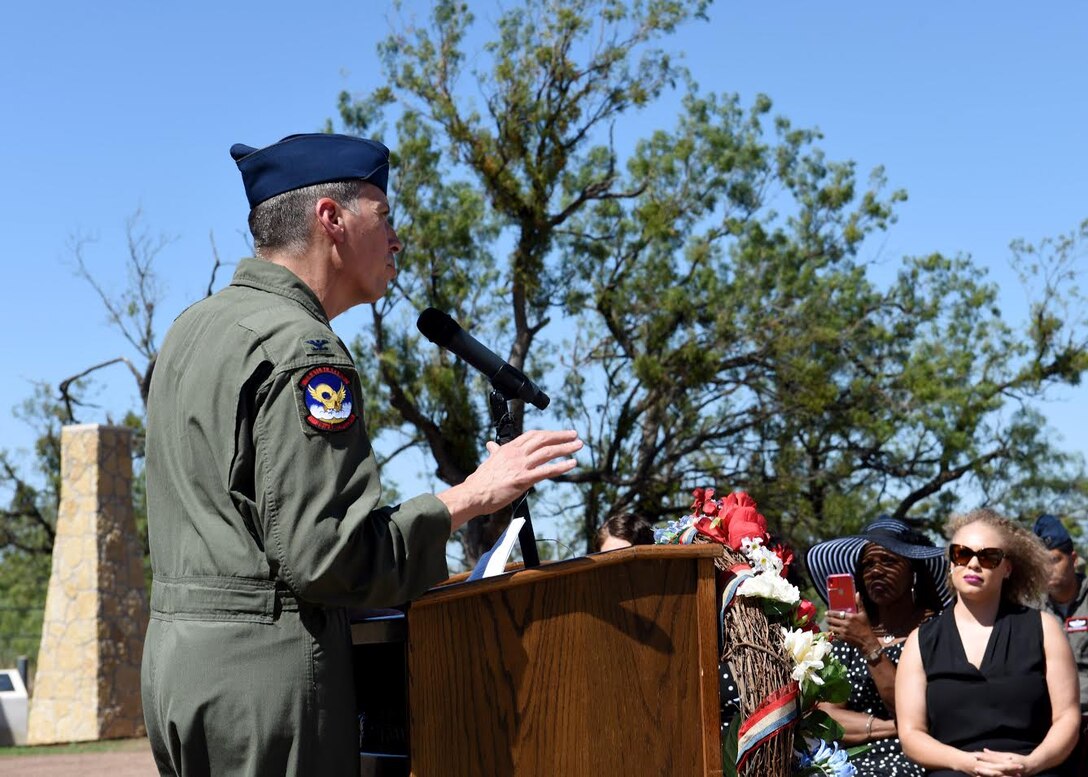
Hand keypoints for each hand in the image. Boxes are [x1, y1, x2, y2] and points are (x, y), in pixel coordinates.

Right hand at [438, 429, 581, 529]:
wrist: (473, 494)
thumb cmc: (479, 482)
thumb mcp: (488, 462)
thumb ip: (494, 453)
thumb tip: (491, 445)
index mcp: (508, 449)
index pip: (532, 435)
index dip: (548, 433)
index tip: (559, 433)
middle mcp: (516, 454)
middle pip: (543, 439)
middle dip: (561, 436)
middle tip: (574, 435)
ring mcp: (520, 465)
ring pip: (548, 452)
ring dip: (566, 448)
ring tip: (578, 446)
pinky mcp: (523, 479)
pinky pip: (547, 470)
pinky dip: (562, 466)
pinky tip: (572, 464)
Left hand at [825, 594, 876, 651]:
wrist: (867, 640)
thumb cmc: (866, 627)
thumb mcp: (863, 614)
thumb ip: (859, 603)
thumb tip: (857, 593)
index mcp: (850, 617)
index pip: (836, 613)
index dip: (829, 613)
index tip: (826, 612)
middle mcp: (845, 624)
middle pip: (831, 620)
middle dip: (828, 619)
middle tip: (827, 618)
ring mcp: (843, 631)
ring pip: (831, 627)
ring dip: (830, 626)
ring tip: (830, 624)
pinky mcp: (843, 638)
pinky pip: (834, 634)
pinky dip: (833, 632)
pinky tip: (834, 631)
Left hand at [969, 748, 1028, 775]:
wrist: (1032, 766)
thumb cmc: (1018, 759)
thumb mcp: (1007, 755)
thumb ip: (995, 754)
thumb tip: (984, 750)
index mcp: (1006, 761)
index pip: (993, 758)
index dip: (984, 757)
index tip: (975, 755)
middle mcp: (1008, 768)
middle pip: (994, 769)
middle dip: (984, 769)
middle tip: (974, 768)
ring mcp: (1009, 775)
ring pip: (996, 776)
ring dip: (987, 776)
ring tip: (977, 775)